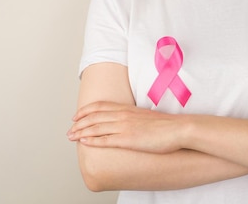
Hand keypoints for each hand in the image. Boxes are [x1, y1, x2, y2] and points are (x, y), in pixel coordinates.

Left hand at [67, 101, 184, 153]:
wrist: (178, 129)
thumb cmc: (166, 125)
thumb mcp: (146, 116)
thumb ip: (133, 117)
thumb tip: (127, 123)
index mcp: (126, 109)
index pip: (99, 107)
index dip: (85, 111)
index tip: (76, 116)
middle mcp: (122, 116)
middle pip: (93, 117)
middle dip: (78, 123)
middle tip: (69, 129)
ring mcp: (124, 127)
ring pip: (95, 128)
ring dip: (81, 132)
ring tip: (71, 136)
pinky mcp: (127, 139)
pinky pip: (105, 140)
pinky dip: (92, 140)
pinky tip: (84, 142)